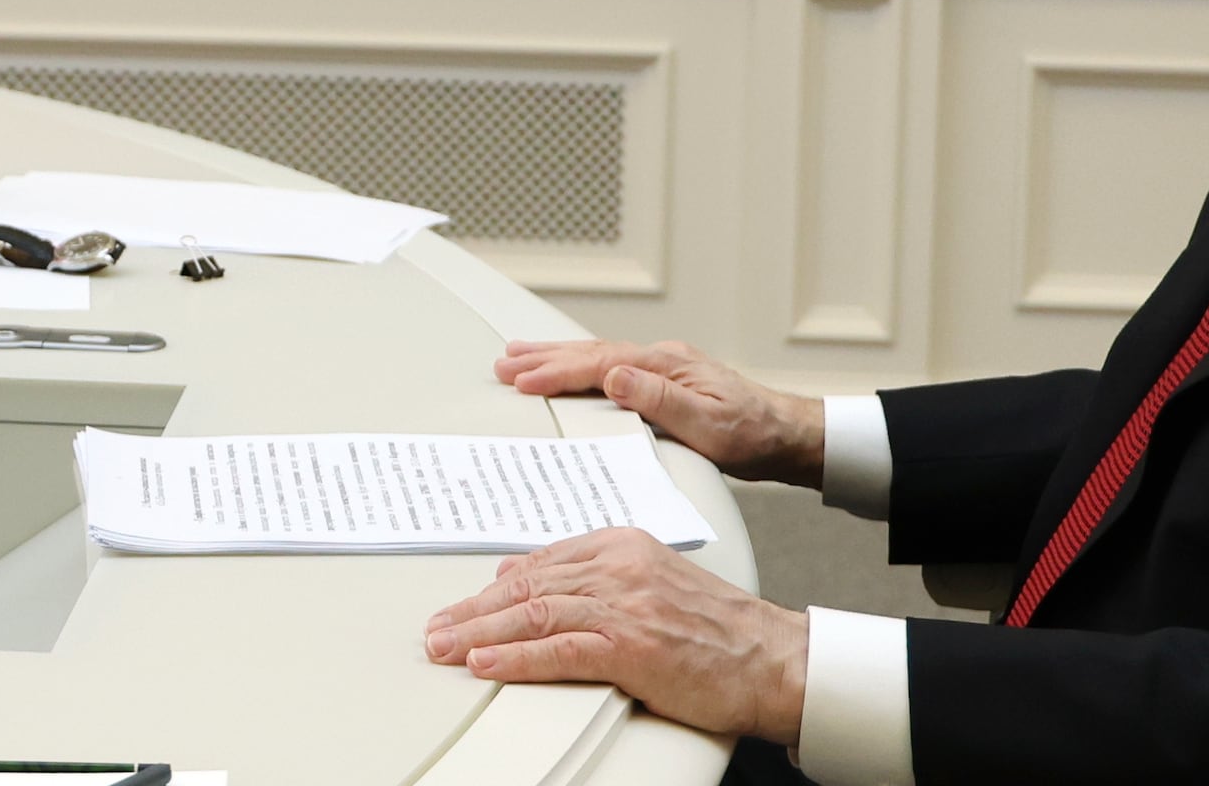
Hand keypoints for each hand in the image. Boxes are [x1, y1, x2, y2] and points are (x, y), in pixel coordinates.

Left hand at [424, 528, 809, 741]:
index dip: (492, 588)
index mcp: (621, 545)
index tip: (460, 605)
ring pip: (534, 614)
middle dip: (473, 611)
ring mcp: (624, 605)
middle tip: (435, 629)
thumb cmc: (717, 629)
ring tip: (444, 647)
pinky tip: (485, 663)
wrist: (772, 658)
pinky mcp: (631, 646)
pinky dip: (515, 657)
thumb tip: (522, 574)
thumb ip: (589, 575)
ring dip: (479, 633)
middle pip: (528, 587)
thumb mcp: (648, 582)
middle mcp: (619, 567)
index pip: (541, 562)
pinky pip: (559, 650)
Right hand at [495, 340, 824, 484]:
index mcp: (666, 367)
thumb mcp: (709, 427)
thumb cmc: (753, 436)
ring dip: (557, 357)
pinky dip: (581, 367)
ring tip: (520, 357)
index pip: (600, 364)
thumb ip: (660, 401)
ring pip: (598, 356)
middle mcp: (661, 361)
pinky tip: (570, 369)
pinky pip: (610, 367)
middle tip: (504, 363)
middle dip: (544, 357)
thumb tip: (615, 376)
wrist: (787, 436)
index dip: (558, 371)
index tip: (522, 378)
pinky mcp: (664, 382)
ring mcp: (662, 369)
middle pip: (591, 353)